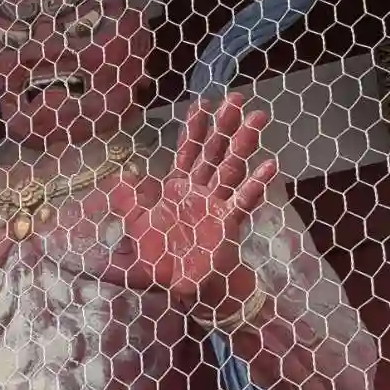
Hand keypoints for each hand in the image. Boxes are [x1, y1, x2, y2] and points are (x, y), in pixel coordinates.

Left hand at [110, 91, 276, 316]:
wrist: (185, 290)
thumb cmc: (162, 264)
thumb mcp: (136, 230)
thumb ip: (126, 205)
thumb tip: (119, 177)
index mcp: (177, 191)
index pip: (187, 152)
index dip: (194, 129)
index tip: (203, 104)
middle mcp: (199, 192)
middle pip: (213, 152)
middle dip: (224, 125)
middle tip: (237, 98)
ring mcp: (217, 204)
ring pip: (231, 167)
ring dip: (244, 142)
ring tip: (258, 118)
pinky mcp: (228, 221)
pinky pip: (244, 199)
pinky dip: (256, 183)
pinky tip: (270, 164)